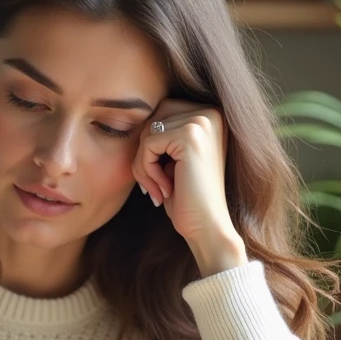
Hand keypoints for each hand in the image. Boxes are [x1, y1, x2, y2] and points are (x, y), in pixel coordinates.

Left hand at [132, 99, 246, 275]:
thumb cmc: (187, 197)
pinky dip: (147, 170)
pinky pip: (148, 145)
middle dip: (144, 153)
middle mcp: (210, 112)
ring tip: (158, 188)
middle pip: (152, 118)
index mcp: (210, 114)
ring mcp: (203, 121)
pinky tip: (165, 190)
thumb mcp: (173, 158)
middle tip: (152, 184)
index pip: (160, 113)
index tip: (157, 176)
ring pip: (147, 132)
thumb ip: (162, 133)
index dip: (150, 146)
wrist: (207, 227)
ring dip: (143, 164)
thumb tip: (130, 114)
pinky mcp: (191, 136)